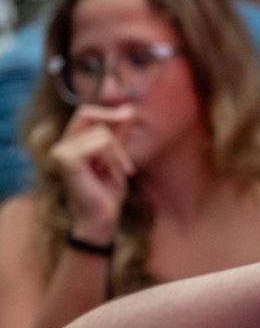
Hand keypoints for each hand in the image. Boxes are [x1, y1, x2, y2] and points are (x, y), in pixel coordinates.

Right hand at [49, 104, 135, 242]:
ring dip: (118, 155)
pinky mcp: (66, 158)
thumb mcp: (117, 158)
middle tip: (127, 160)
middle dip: (115, 133)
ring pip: (102, 133)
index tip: (129, 114)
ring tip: (118, 175)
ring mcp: (61, 151)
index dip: (107, 112)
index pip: (86, 112)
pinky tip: (112, 177)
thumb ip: (118, 134)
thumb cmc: (107, 192)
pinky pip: (100, 144)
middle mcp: (62, 144)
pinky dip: (113, 160)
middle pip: (89, 115)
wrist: (102, 219)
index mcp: (71, 142)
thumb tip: (127, 108)